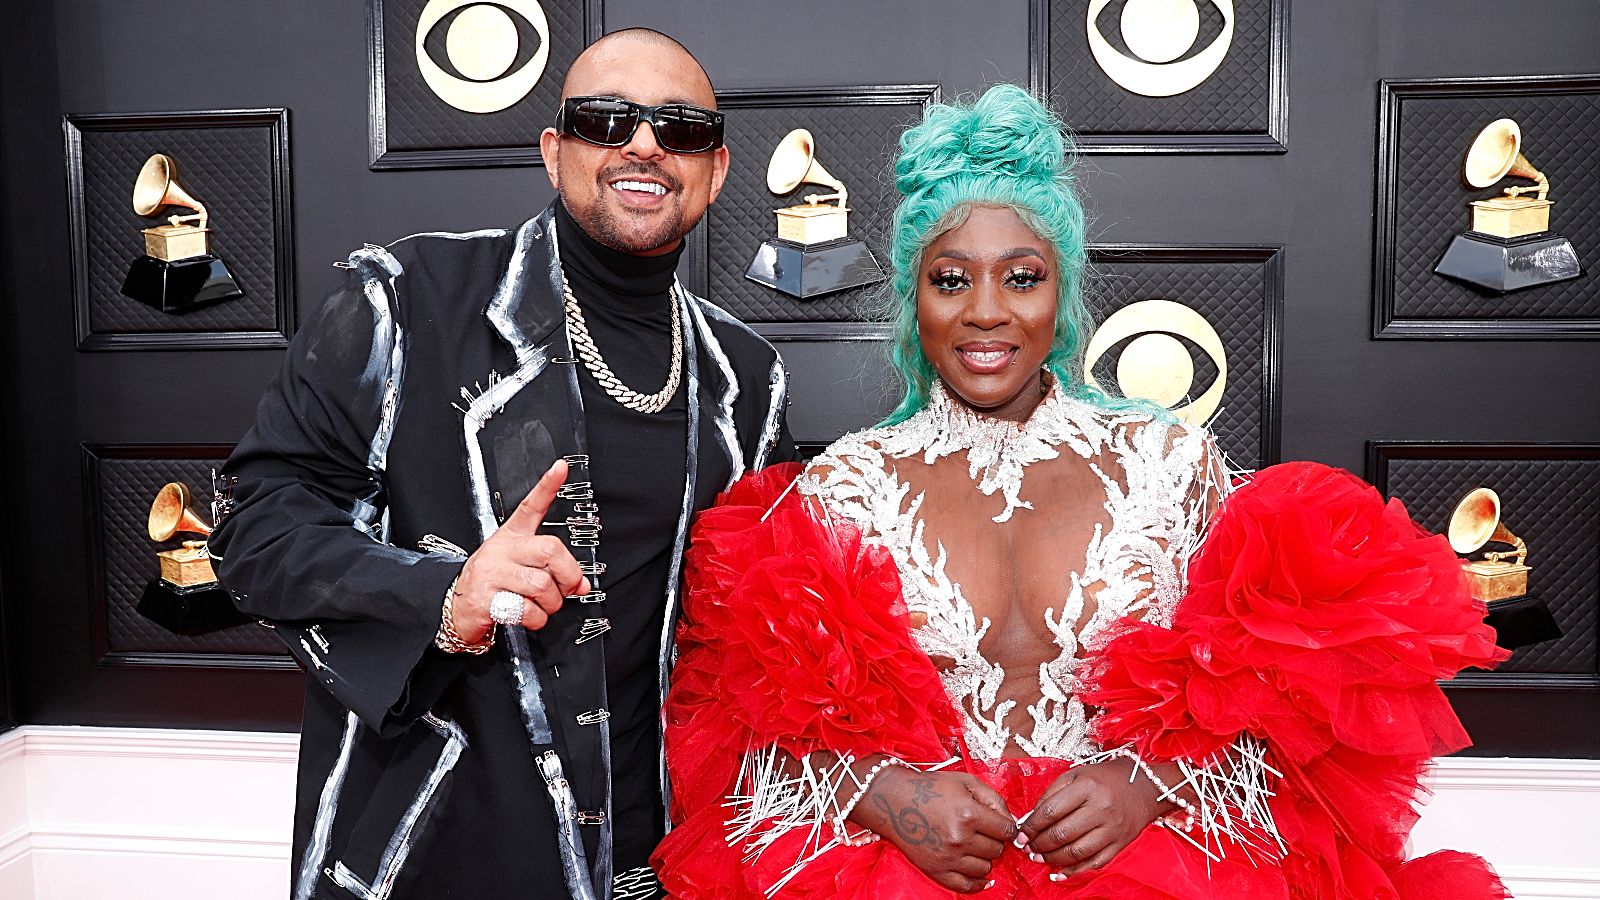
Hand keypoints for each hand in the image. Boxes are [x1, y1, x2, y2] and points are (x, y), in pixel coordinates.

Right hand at [450, 460, 589, 639]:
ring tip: (540, 605)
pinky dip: (535, 619)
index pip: (531, 506)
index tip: (561, 468)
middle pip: (551, 550)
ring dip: (551, 603)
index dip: (547, 486)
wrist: (456, 608)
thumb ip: (552, 571)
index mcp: (512, 537)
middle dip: (568, 575)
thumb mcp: (520, 568)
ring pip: (542, 584)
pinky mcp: (486, 597)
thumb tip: (581, 585)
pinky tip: (524, 614)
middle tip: (567, 588)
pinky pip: (527, 609)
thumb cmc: (493, 584)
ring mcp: (493, 572)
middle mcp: (503, 549)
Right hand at [852, 767, 1016, 893]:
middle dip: (994, 840)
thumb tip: (1010, 819)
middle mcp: (959, 838)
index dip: (1007, 826)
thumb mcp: (964, 781)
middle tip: (983, 831)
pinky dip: (977, 882)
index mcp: (968, 814)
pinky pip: (966, 885)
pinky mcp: (937, 870)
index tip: (1001, 825)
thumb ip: (993, 798)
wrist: (893, 801)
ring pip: (985, 868)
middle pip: (997, 850)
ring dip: (984, 857)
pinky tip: (979, 875)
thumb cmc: (929, 788)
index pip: (1006, 830)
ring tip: (973, 845)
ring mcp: (948, 857)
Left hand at [1018, 757, 1167, 879]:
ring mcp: (1112, 829)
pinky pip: (1094, 863)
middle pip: (1061, 833)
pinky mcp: (1120, 844)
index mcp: (1087, 787)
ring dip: (1052, 858)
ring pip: (1076, 852)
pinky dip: (1074, 871)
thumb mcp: (1076, 774)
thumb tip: (1031, 819)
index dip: (1031, 826)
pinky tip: (1059, 871)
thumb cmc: (1107, 778)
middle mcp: (1101, 808)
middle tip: (1027, 847)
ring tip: (1039, 857)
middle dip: (1039, 844)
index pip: (1050, 811)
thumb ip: (1052, 794)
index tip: (1020, 833)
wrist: (1147, 786)